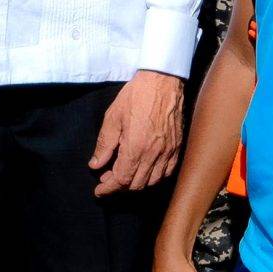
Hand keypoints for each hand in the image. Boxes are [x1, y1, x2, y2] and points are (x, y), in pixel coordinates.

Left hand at [90, 70, 183, 195]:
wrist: (162, 80)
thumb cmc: (136, 95)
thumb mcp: (112, 118)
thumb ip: (104, 145)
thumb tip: (96, 164)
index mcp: (135, 148)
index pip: (121, 180)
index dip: (108, 188)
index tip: (99, 191)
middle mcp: (153, 155)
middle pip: (136, 184)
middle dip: (120, 186)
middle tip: (107, 178)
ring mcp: (168, 152)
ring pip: (152, 181)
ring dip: (137, 183)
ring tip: (125, 174)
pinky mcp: (177, 147)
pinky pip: (167, 172)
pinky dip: (154, 176)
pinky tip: (145, 169)